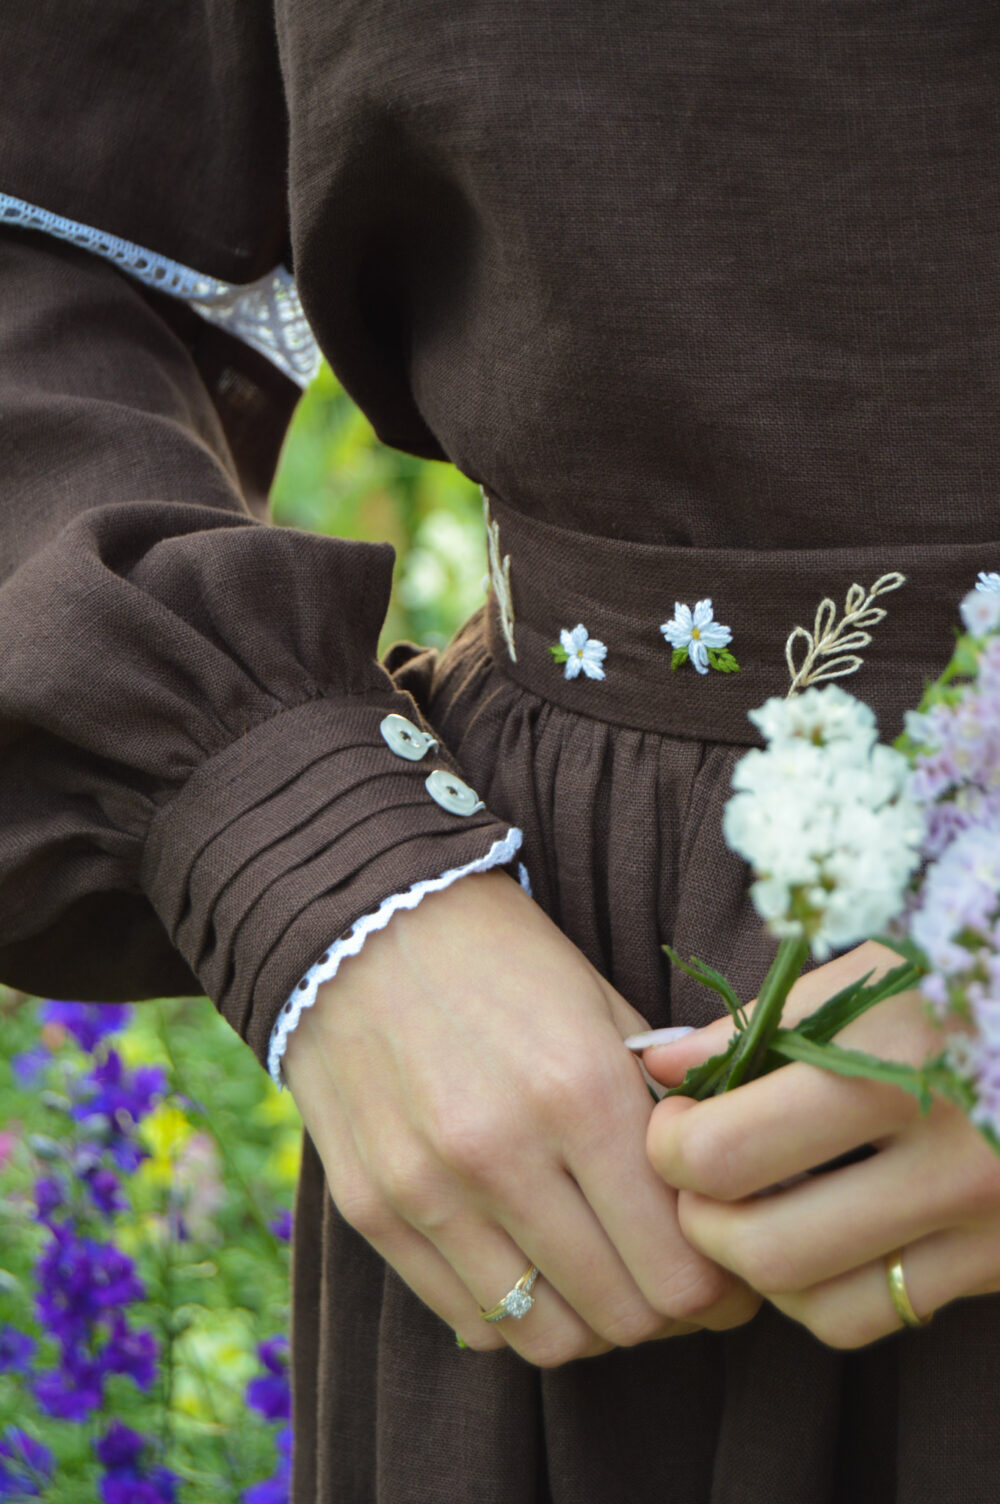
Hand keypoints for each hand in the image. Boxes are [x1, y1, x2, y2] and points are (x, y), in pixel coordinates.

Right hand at [283, 869, 758, 1364]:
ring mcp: (427, 1189)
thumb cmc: (502, 957)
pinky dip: (517, 1312)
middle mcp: (501, 1152)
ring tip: (605, 1281)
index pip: (680, 1270)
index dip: (722, 1292)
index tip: (729, 1278)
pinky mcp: (371, 1208)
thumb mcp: (603, 1008)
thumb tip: (721, 1199)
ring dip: (593, 1324)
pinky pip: (468, 1318)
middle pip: (623, 1317)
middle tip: (678, 1286)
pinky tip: (535, 1266)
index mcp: (580, 1090)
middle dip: (669, 1315)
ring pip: (545, 1336)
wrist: (358, 921)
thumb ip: (660, 1108)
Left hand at [641, 941, 999, 1347]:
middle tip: (694, 1177)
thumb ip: (757, 1024)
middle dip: (698, 1219)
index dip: (670, 1146)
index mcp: (894, 1055)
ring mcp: (982, 1218)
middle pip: (760, 1246)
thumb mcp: (870, 974)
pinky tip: (816, 1233)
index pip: (726, 1152)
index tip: (676, 1119)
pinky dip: (816, 1291)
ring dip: (754, 1264)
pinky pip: (872, 1317)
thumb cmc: (965, 984)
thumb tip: (656, 1067)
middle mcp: (944, 1148)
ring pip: (812, 1300)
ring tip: (749, 1204)